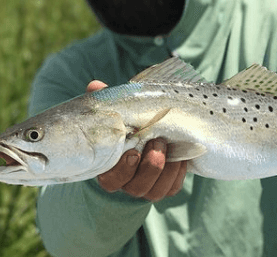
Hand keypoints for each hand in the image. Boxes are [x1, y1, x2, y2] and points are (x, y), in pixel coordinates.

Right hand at [87, 80, 187, 201]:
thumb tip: (95, 85)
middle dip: (150, 166)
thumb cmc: (131, 120)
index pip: (110, 180)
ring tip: (169, 145)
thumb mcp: (121, 108)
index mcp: (111, 167)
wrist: (156, 128)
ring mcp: (148, 185)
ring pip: (155, 191)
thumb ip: (109, 100)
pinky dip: (178, 172)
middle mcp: (128, 181)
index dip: (122, 170)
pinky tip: (181, 156)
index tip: (133, 151)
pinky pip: (172, 187)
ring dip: (165, 169)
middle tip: (157, 141)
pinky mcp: (167, 185)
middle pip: (136, 188)